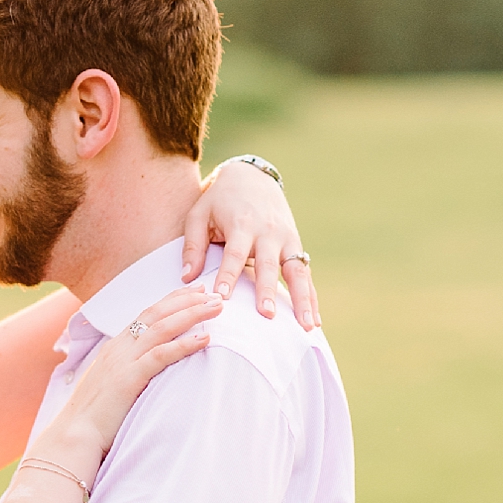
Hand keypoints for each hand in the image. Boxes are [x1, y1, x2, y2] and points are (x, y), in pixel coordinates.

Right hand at [43, 287, 221, 459]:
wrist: (75, 435)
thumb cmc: (95, 417)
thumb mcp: (111, 386)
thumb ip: (128, 372)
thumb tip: (149, 371)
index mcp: (115, 347)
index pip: (147, 314)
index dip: (173, 300)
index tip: (196, 292)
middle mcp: (119, 347)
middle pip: (157, 313)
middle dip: (187, 300)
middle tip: (213, 293)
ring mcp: (123, 361)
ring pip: (162, 327)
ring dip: (192, 314)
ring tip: (217, 308)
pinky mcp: (128, 378)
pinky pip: (161, 355)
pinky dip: (185, 344)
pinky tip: (205, 339)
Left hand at [180, 160, 319, 328]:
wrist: (252, 176)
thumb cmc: (219, 200)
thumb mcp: (199, 214)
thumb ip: (193, 245)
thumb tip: (187, 278)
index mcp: (241, 224)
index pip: (235, 253)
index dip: (228, 275)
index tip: (222, 297)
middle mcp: (268, 232)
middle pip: (269, 264)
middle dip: (268, 290)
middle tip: (266, 314)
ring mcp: (286, 239)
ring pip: (298, 271)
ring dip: (303, 299)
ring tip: (307, 326)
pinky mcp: (296, 246)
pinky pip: (306, 274)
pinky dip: (312, 297)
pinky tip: (315, 321)